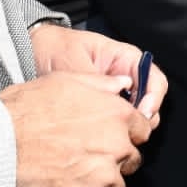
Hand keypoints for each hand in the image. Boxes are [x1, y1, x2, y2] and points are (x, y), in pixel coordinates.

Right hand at [2, 71, 152, 186]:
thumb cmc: (26, 110)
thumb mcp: (67, 80)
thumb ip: (102, 84)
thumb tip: (123, 84)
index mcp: (117, 115)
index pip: (142, 130)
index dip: (127, 135)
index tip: (114, 138)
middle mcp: (116, 145)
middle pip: (132, 160)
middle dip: (115, 160)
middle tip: (89, 157)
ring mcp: (102, 175)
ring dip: (101, 183)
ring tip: (75, 175)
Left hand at [29, 23, 168, 121]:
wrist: (32, 52)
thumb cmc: (56, 50)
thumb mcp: (75, 63)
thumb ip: (97, 82)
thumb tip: (117, 102)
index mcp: (126, 60)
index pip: (155, 81)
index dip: (153, 100)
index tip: (141, 116)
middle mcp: (126, 78)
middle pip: (149, 104)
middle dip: (141, 120)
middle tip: (125, 132)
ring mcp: (115, 95)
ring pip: (134, 117)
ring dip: (126, 128)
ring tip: (108, 135)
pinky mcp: (102, 109)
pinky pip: (115, 123)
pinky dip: (111, 132)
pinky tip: (97, 136)